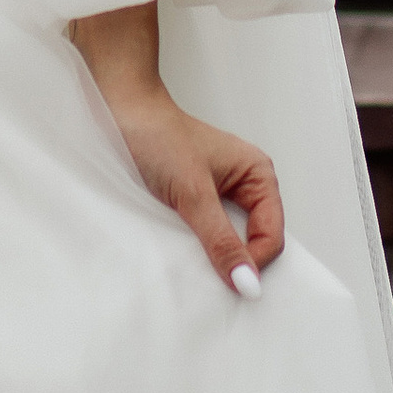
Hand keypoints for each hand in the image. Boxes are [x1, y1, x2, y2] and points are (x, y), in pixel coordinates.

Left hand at [74, 7, 282, 291]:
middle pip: (253, 240)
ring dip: (212, 254)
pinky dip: (195, 246)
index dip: (253, 262)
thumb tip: (247, 281)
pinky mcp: (195, 200)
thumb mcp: (193, 194)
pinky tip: (180, 248)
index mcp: (258, 174)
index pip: (272, 235)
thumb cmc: (158, 135)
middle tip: (210, 276)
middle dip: (234, 261)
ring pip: (228, 240)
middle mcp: (244, 184)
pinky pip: (206, 234)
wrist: (120, 110)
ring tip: (192, 259)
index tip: (228, 280)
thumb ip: (221, 240)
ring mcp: (219, 193)